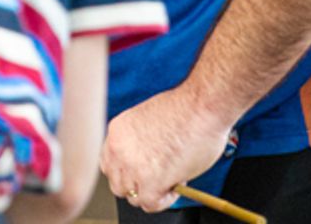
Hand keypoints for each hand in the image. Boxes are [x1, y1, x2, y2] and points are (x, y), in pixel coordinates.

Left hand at [99, 86, 232, 211]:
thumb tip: (146, 161)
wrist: (200, 105)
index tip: (141, 172)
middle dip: (137, 184)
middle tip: (158, 178)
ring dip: (151, 193)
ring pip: (133, 196)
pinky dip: (164, 200)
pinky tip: (176, 185)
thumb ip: (137, 143)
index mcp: (117, 131)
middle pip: (117, 183)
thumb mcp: (146, 122)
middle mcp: (118, 149)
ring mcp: (132, 166)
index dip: (127, 171)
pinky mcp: (150, 181)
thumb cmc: (184, 109)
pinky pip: (150, 204)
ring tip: (170, 179)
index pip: (110, 163)